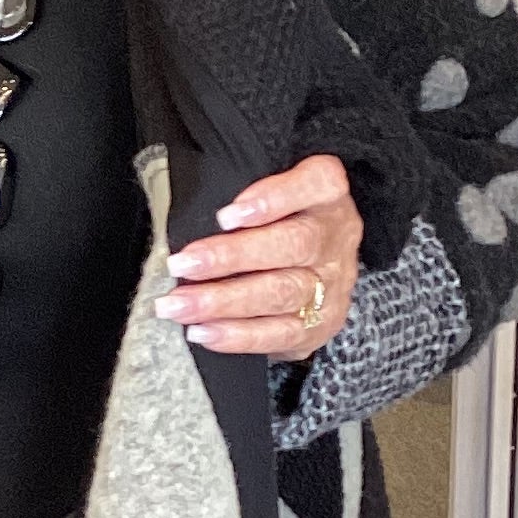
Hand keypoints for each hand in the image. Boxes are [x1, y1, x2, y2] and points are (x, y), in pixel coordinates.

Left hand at [152, 153, 360, 358]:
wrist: (318, 273)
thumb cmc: (279, 223)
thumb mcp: (272, 195)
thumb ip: (242, 197)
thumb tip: (187, 217)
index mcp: (327, 194)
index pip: (318, 182)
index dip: (273, 197)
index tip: (225, 215)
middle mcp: (337, 237)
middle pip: (293, 244)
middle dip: (230, 256)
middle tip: (181, 265)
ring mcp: (334, 284)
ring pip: (282, 292)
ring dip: (224, 301)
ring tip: (179, 306)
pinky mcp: (323, 324)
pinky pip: (280, 333)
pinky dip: (237, 335)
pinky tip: (203, 332)